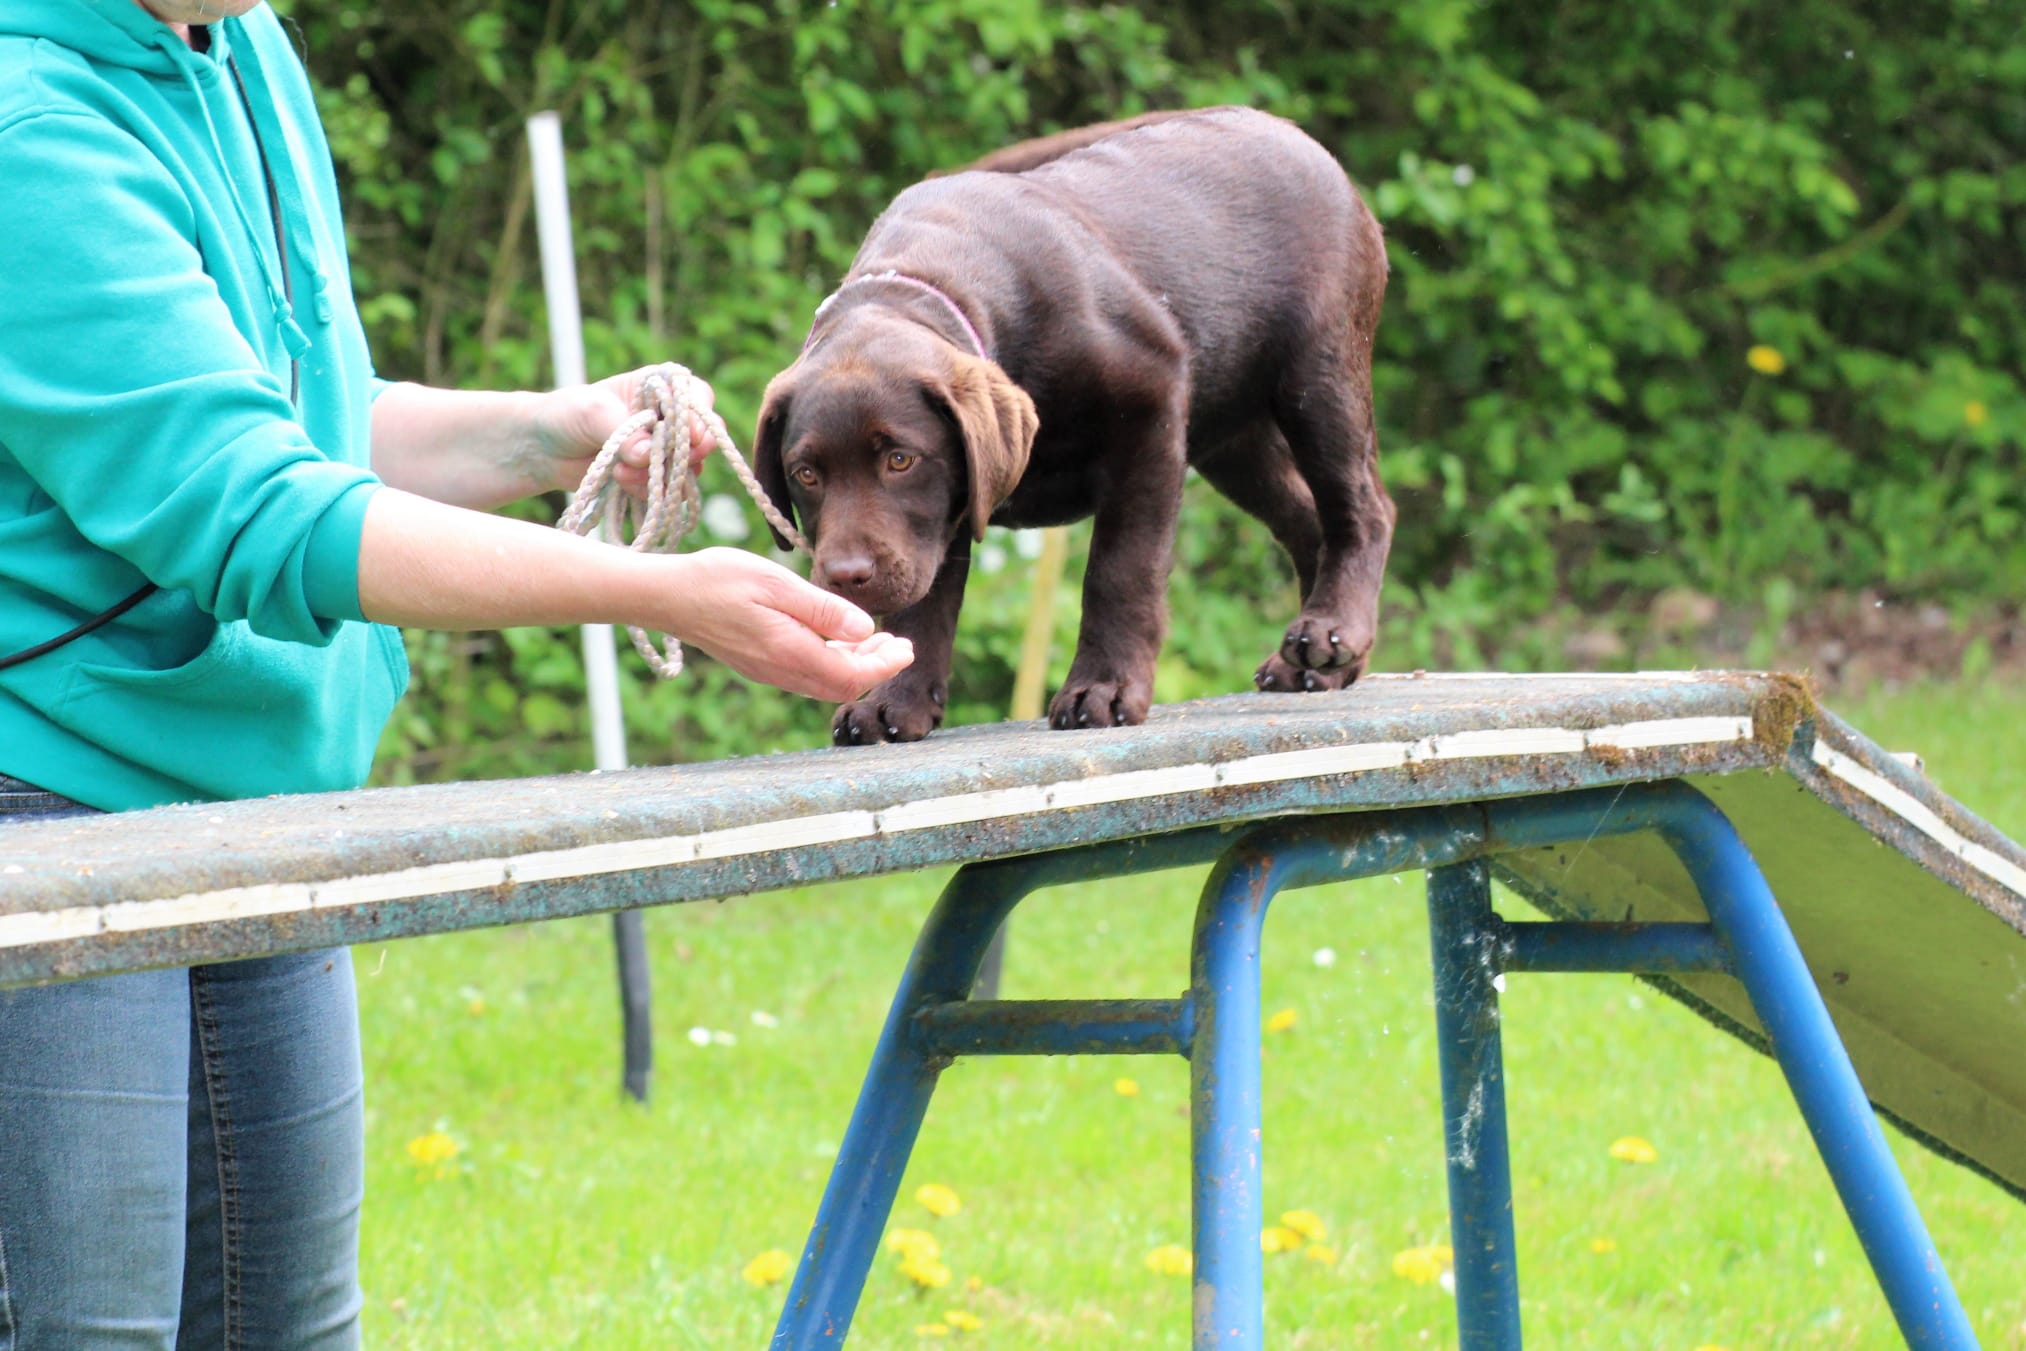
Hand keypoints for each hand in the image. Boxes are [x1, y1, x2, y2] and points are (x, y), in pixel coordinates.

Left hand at [535, 365, 717, 496]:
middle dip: (682, 454)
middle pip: (701, 437)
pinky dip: (647, 491)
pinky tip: (620, 481)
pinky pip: (667, 490)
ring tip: (621, 471)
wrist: (543, 449)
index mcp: (658, 387)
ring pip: (685, 469)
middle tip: (657, 462)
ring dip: (658, 476)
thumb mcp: (592, 413)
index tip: (689, 437)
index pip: (697, 396)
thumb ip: (624, 432)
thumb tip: (648, 454)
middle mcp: (667, 417)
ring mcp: (662, 450)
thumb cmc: (567, 415)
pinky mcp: (652, 476)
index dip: (699, 417)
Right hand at [665, 548, 914, 701]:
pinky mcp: (758, 664)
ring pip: (824, 683)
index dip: (884, 665)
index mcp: (790, 652)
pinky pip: (805, 675)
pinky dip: (831, 662)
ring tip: (876, 639)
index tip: (905, 647)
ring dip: (854, 665)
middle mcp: (780, 671)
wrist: (667, 595)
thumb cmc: (718, 580)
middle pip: (842, 685)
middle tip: (899, 644)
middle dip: (875, 668)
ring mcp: (767, 671)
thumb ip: (822, 609)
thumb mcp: (776, 583)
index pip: (852, 675)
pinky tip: (837, 638)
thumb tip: (865, 630)